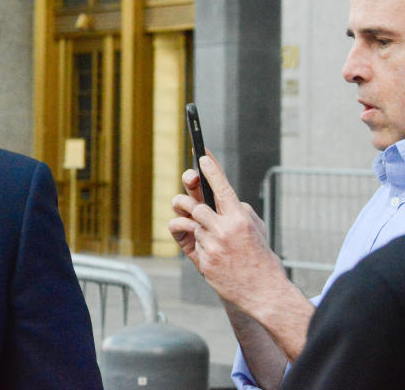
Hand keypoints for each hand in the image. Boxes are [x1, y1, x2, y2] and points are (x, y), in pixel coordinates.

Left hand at [168, 153, 284, 313]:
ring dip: (195, 228)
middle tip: (184, 203)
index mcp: (240, 219)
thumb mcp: (256, 229)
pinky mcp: (204, 261)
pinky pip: (194, 245)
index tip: (202, 155)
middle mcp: (225, 230)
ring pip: (192, 226)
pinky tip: (215, 256)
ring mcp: (213, 246)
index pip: (221, 188)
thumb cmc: (261, 258)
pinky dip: (200, 247)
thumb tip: (223, 199)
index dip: (211, 170)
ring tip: (204, 233)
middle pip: (194, 206)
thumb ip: (239, 211)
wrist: (264, 292)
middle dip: (185, 203)